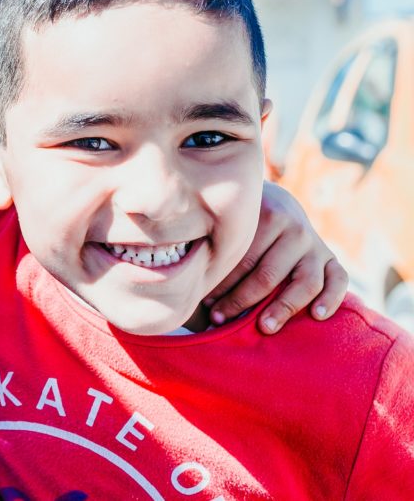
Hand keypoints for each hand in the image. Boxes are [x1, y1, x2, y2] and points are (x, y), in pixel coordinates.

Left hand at [206, 182, 347, 333]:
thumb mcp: (231, 225)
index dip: (221, 284)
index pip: (242, 259)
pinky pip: (339, 280)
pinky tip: (318, 316)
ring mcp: (315, 244)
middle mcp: (294, 229)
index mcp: (266, 216)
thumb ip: (221, 247)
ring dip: (283, 307)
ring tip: (264, 327)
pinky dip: (332, 298)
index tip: (203, 303)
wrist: (275, 202)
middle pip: (268, 274)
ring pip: (305, 281)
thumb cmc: (241, 224)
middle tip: (219, 318)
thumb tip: (191, 282)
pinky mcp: (331, 258)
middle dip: (240, 300)